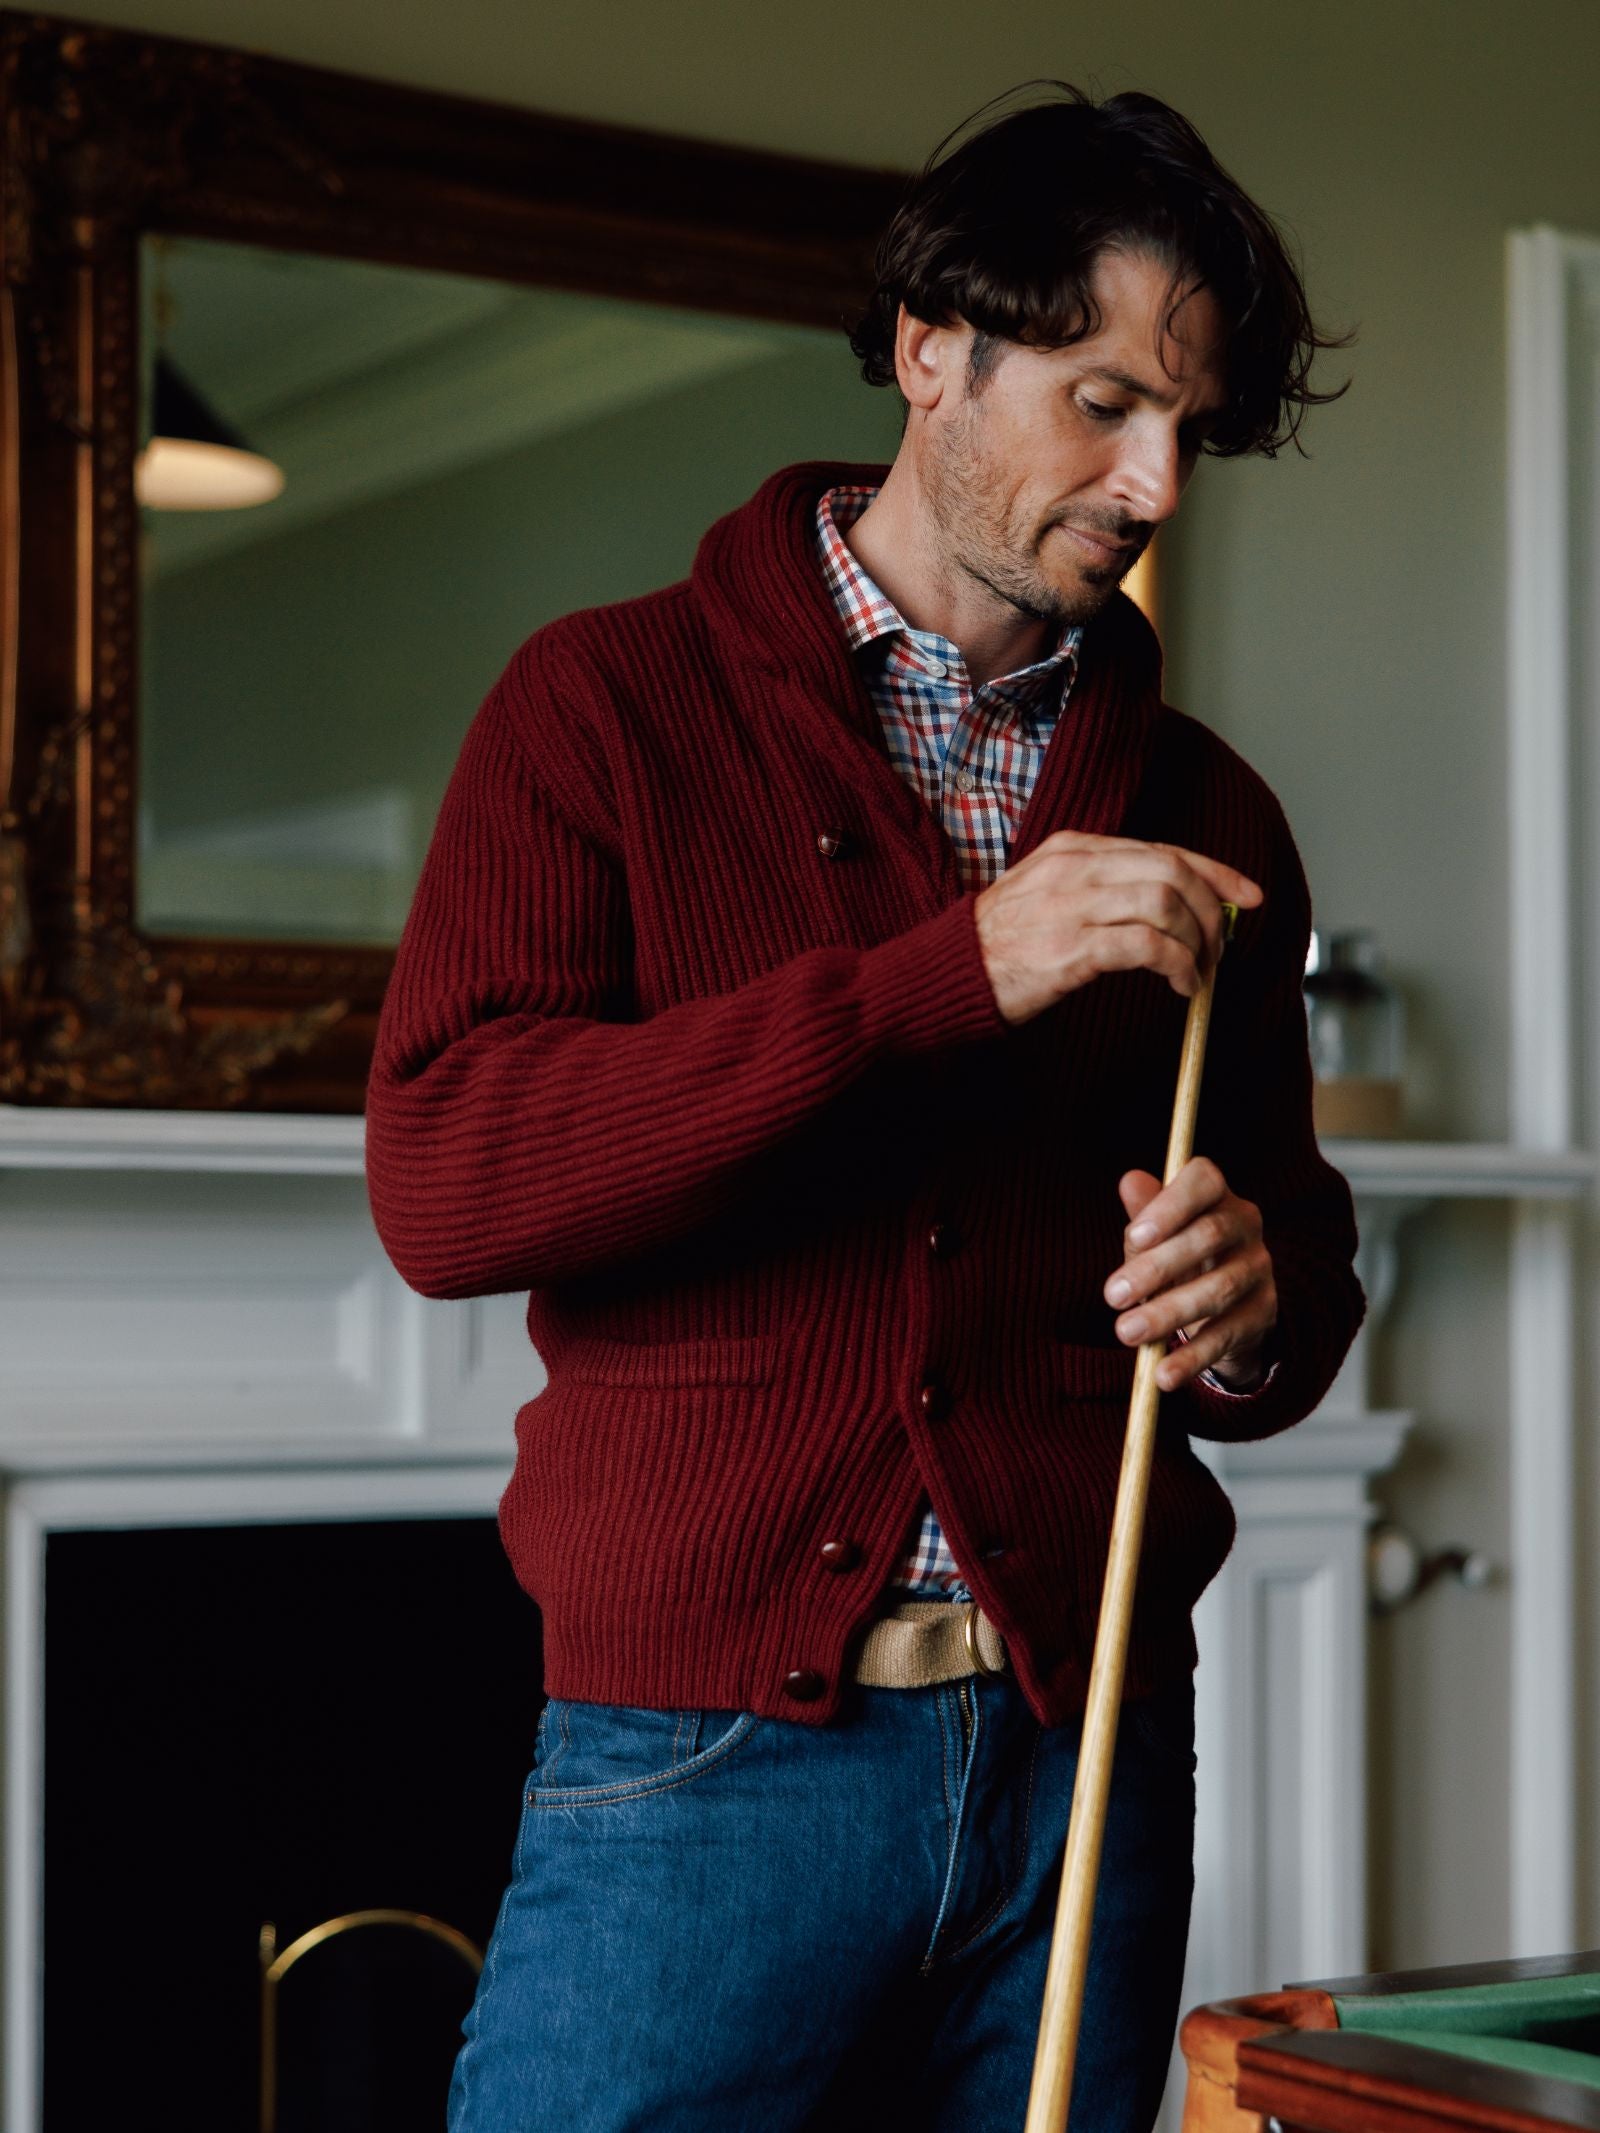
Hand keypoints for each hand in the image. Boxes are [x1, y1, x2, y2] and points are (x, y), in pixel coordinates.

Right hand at [973, 831, 1262, 1025]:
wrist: (948, 973)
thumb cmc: (1000, 941)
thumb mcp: (1047, 890)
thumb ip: (1100, 884)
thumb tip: (1169, 903)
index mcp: (1074, 847)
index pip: (1163, 849)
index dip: (1216, 871)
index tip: (1247, 895)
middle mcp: (1076, 867)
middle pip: (1174, 872)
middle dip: (1212, 910)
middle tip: (1219, 946)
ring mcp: (1073, 906)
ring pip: (1168, 905)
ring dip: (1198, 942)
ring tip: (1199, 970)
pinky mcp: (1072, 949)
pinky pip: (1149, 947)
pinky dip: (1179, 966)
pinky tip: (1182, 985)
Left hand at [1104, 1162, 1277, 1391]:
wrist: (1220, 1304)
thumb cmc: (1177, 1256)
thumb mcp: (1154, 1235)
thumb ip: (1144, 1212)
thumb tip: (1130, 1180)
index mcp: (1215, 1196)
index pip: (1204, 1181)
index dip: (1171, 1204)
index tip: (1134, 1235)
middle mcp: (1245, 1225)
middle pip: (1209, 1236)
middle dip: (1157, 1267)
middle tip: (1112, 1296)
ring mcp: (1258, 1269)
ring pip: (1219, 1289)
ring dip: (1169, 1313)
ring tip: (1126, 1334)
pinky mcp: (1263, 1312)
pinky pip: (1228, 1335)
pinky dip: (1193, 1357)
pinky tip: (1163, 1374)